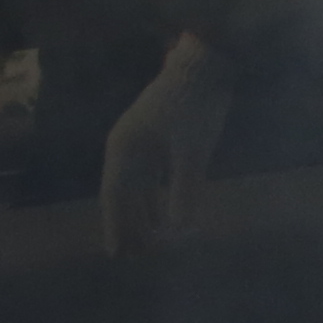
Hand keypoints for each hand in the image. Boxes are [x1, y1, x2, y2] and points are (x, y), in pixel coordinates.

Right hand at [98, 35, 233, 254]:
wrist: (207, 65)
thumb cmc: (195, 104)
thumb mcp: (191, 149)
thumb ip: (185, 188)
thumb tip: (181, 228)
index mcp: (124, 148)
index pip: (114, 194)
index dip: (115, 225)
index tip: (115, 253)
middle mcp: (128, 149)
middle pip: (124, 195)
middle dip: (129, 226)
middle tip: (133, 257)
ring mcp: (144, 144)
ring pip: (139, 188)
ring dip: (143, 215)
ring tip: (148, 244)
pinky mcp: (162, 141)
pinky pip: (154, 178)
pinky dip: (158, 198)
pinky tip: (163, 216)